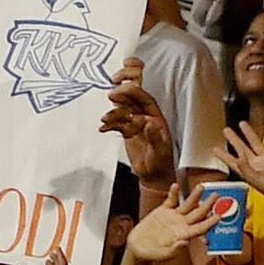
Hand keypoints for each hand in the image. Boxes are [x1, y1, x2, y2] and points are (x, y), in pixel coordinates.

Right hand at [100, 59, 174, 188]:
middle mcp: (146, 118)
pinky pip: (116, 125)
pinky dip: (109, 125)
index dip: (136, 93)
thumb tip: (149, 122)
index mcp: (157, 118)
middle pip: (133, 102)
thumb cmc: (160, 162)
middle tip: (111, 95)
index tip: (124, 89)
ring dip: (113, 113)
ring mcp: (135, 124)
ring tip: (104, 119)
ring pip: (122, 113)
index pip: (146, 100)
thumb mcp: (159, 151)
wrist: (153, 174)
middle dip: (122, 97)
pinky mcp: (127, 132)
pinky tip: (103, 128)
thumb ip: (154, 137)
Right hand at [127, 183, 218, 261]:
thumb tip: (185, 242)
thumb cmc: (152, 254)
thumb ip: (174, 249)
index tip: (218, 216)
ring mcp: (173, 216)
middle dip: (208, 204)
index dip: (210, 222)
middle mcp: (182, 224)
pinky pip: (171, 200)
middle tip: (216, 195)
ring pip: (187, 204)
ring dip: (195, 195)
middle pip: (198, 213)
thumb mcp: (163, 254)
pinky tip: (175, 186)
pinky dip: (173, 193)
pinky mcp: (163, 211)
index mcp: (184, 235)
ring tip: (201, 186)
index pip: (201, 227)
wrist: (138, 247)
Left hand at [214, 122, 263, 203]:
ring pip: (256, 143)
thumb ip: (246, 168)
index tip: (214, 149)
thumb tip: (239, 157)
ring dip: (249, 134)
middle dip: (234, 140)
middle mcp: (256, 165)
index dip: (223, 155)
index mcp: (248, 171)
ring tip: (242, 123)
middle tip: (226, 130)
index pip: (232, 161)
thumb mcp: (255, 180)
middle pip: (242, 149)